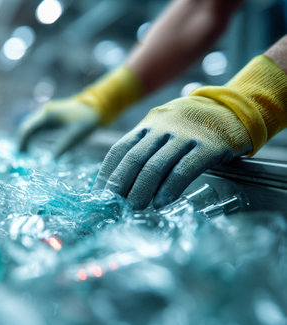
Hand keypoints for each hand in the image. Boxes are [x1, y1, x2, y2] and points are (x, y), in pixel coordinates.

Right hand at [18, 98, 99, 157]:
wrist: (96, 107)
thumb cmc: (87, 120)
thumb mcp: (76, 134)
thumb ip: (64, 146)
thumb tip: (52, 160)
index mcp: (48, 115)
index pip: (28, 128)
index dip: (22, 142)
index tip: (19, 155)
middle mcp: (45, 112)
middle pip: (26, 127)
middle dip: (22, 141)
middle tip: (19, 156)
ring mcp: (47, 113)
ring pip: (31, 126)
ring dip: (26, 138)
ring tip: (24, 153)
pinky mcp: (52, 116)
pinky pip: (37, 127)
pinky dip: (33, 136)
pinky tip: (33, 145)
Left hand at [93, 96, 251, 209]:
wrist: (231, 108)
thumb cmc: (190, 126)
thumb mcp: (162, 128)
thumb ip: (143, 147)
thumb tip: (118, 180)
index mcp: (147, 124)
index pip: (119, 149)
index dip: (107, 173)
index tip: (99, 195)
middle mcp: (162, 128)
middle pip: (134, 158)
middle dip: (120, 184)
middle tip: (113, 206)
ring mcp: (185, 136)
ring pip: (156, 165)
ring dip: (141, 190)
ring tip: (134, 209)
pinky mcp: (208, 146)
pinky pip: (184, 169)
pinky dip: (170, 188)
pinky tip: (161, 203)